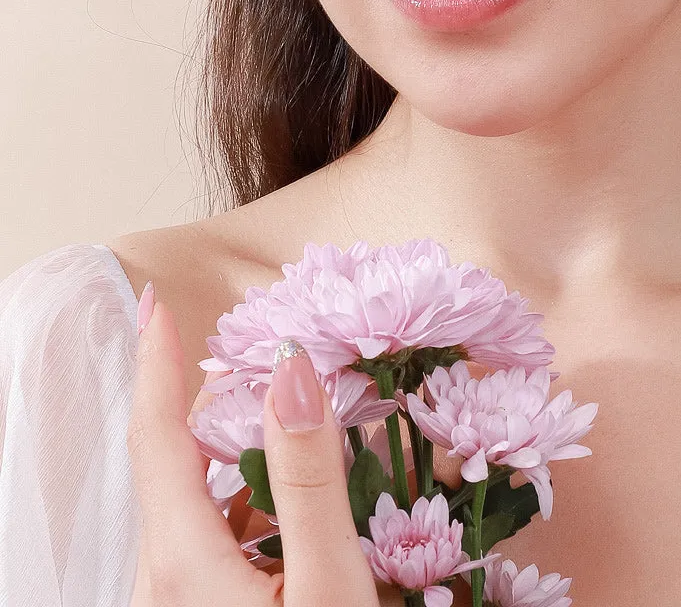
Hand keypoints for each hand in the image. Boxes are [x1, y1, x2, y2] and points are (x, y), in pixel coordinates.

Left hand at [127, 289, 384, 605]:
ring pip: (206, 503)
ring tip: (314, 425)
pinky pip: (219, 539)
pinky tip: (311, 507)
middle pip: (184, 464)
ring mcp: (178, 602)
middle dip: (229, 403)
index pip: (157, 438)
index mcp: (181, 562)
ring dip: (252, 457)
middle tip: (277, 357)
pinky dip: (258, 502)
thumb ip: (309, 482)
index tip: (156, 301)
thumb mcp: (327, 585)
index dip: (158, 363)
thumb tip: (292, 369)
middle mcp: (163, 580)